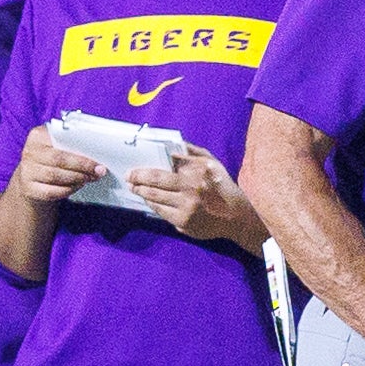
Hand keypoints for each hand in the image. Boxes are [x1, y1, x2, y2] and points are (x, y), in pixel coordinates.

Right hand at [12, 125, 102, 204]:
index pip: (60, 142)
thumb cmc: (53, 158)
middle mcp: (29, 152)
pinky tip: (78, 186)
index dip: (80, 153)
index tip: (98, 160)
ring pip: (54, 176)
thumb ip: (72, 145)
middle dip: (82, 166)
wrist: (33, 178)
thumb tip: (97, 153)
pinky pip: (51, 191)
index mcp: (37, 136)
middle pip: (58, 160)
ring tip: (90, 178)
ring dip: (77, 178)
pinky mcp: (28, 189)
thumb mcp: (58, 147)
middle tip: (99, 171)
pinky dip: (67, 190)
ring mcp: (27, 171)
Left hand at [128, 144, 259, 246]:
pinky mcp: (183, 222)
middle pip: (155, 182)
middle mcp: (191, 189)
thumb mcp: (212, 164)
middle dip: (137, 179)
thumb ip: (192, 152)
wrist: (236, 216)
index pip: (164, 167)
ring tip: (135, 188)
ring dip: (141, 192)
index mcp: (197, 171)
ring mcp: (186, 207)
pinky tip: (149, 200)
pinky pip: (160, 212)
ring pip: (154, 198)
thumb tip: (171, 143)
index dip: (145, 169)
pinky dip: (152, 205)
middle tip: (129, 177)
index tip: (133, 169)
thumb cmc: (222, 186)